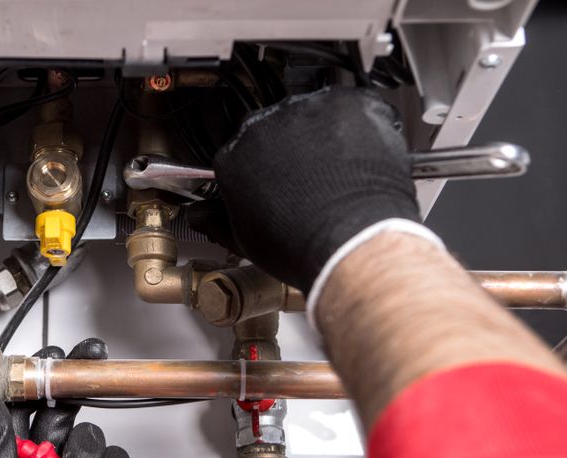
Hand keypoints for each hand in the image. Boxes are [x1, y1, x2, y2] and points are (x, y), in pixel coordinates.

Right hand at [212, 87, 421, 294]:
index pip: (243, 150)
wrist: (352, 239)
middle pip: (279, 128)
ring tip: (342, 174)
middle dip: (294, 149)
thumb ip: (218, 221)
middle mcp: (265, 124)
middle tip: (312, 182)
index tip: (276, 180)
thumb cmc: (301, 244)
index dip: (263, 168)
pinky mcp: (348, 104)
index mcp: (234, 154)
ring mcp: (307, 110)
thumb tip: (203, 217)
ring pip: (317, 116)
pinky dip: (363, 129)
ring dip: (328, 137)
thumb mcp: (245, 241)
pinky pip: (356, 109)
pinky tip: (364, 160)